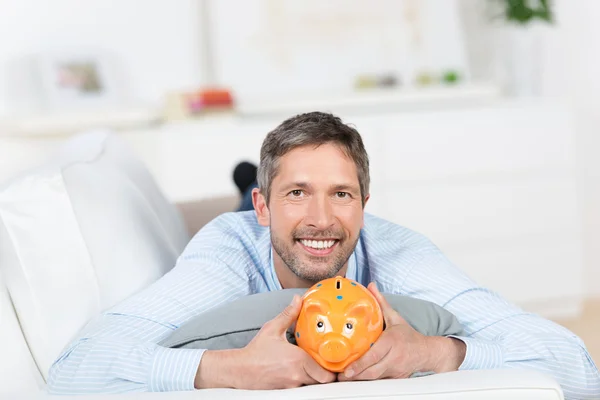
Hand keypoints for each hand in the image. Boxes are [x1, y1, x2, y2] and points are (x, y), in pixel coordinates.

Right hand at [196, 294, 336, 389]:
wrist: (240, 369)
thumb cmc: (256, 351)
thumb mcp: (273, 328)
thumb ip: (288, 314)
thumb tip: (298, 300)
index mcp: (298, 360)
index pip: (326, 371)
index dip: (331, 367)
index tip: (331, 359)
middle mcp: (297, 375)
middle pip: (322, 381)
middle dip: (325, 373)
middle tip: (324, 363)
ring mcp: (291, 386)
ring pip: (312, 385)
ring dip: (314, 378)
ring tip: (312, 367)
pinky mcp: (286, 391)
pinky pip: (301, 388)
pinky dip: (303, 382)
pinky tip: (298, 372)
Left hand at [338, 283, 465, 381]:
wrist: (428, 352)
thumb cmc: (408, 335)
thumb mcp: (395, 317)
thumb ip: (381, 303)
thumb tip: (371, 286)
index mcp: (392, 342)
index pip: (375, 356)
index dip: (360, 364)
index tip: (347, 369)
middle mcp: (394, 358)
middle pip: (373, 371)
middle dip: (355, 375)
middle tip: (339, 375)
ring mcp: (395, 370)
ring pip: (375, 379)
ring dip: (359, 380)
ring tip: (343, 378)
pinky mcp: (395, 378)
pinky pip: (380, 381)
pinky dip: (368, 382)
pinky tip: (356, 380)